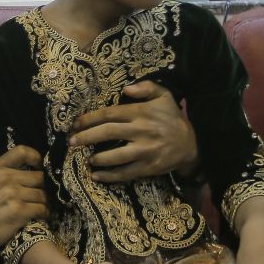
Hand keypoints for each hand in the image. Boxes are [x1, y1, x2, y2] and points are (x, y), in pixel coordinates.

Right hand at [0, 145, 47, 250]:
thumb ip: (5, 172)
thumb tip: (32, 169)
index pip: (23, 151)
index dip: (36, 158)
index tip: (38, 168)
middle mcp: (5, 178)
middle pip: (39, 177)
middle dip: (41, 187)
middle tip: (38, 196)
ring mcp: (13, 194)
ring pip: (43, 195)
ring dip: (43, 202)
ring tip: (37, 208)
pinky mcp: (19, 211)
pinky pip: (42, 208)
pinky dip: (44, 213)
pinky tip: (39, 216)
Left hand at [70, 82, 197, 182]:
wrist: (192, 143)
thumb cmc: (171, 118)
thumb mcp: (164, 96)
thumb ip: (146, 87)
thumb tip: (126, 88)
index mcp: (141, 113)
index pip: (110, 114)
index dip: (89, 119)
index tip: (75, 123)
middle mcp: (142, 131)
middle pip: (108, 133)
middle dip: (86, 137)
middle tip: (71, 142)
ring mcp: (146, 150)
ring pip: (116, 155)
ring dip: (98, 158)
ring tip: (86, 159)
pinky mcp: (149, 167)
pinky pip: (126, 173)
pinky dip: (110, 176)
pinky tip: (96, 176)